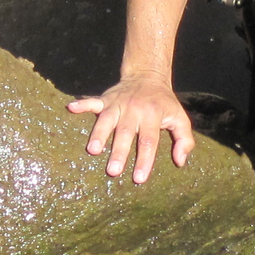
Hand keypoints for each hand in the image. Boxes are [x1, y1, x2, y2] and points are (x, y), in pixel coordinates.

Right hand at [68, 75, 192, 183]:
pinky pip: (92, 101)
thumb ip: (184, 140)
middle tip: (113, 171)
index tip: (139, 178)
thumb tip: (180, 161)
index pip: (149, 141)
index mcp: (153, 115)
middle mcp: (134, 109)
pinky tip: (70, 108)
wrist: (148, 76)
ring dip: (99, 134)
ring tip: (92, 150)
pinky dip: (82, 104)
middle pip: (126, 133)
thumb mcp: (180, 118)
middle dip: (119, 152)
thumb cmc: (164, 104)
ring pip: (107, 120)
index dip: (144, 160)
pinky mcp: (106, 98)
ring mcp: (118, 103)